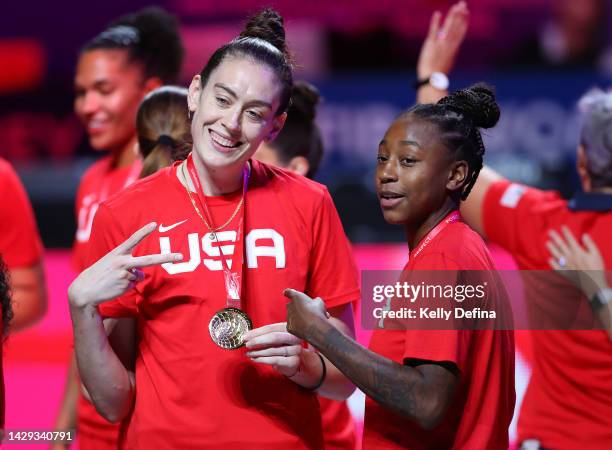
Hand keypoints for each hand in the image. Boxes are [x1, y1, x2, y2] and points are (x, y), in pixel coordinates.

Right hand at [68, 222, 182, 307]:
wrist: (83, 291)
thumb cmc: (99, 275)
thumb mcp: (111, 264)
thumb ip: (128, 264)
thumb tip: (141, 273)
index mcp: (117, 253)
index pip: (133, 239)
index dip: (144, 231)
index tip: (155, 224)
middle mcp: (123, 262)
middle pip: (149, 260)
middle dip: (166, 258)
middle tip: (180, 256)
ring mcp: (125, 274)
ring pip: (139, 276)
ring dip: (130, 278)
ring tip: (115, 280)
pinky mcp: (126, 285)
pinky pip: (133, 284)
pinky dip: (127, 286)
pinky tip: (115, 286)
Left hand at [243, 322, 302, 376]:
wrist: (294, 364)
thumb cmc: (282, 348)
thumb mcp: (275, 339)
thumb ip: (264, 336)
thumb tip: (246, 336)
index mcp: (290, 328)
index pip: (271, 328)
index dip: (257, 332)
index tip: (245, 336)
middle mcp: (295, 338)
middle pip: (274, 337)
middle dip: (258, 340)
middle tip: (246, 344)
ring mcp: (295, 350)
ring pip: (272, 350)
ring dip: (257, 352)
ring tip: (248, 353)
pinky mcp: (293, 361)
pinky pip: (274, 360)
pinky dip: (262, 360)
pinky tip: (254, 359)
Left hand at [283, 288, 329, 340]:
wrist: (315, 327)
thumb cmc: (317, 312)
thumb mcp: (319, 302)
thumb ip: (314, 300)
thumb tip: (315, 302)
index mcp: (296, 297)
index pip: (288, 292)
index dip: (288, 293)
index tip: (286, 293)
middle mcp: (290, 305)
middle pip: (291, 305)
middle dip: (296, 308)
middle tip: (306, 311)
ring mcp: (288, 317)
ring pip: (292, 316)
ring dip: (298, 317)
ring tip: (309, 321)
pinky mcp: (289, 327)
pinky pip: (293, 325)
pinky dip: (297, 327)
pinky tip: (306, 328)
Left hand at [417, 1, 468, 78]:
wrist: (431, 79)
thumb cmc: (439, 73)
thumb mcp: (449, 61)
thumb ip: (451, 52)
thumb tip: (454, 47)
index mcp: (454, 48)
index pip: (461, 32)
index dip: (464, 21)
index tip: (467, 12)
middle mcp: (449, 45)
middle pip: (456, 27)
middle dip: (460, 15)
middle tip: (463, 3)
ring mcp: (440, 44)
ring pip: (448, 27)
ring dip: (452, 16)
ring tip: (456, 6)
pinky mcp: (430, 45)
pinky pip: (434, 31)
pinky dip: (436, 22)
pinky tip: (437, 13)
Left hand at [546, 226, 606, 297]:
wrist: (593, 283)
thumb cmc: (597, 268)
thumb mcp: (596, 254)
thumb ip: (590, 244)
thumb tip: (584, 235)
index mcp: (578, 252)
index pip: (570, 239)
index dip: (566, 232)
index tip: (562, 226)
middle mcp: (570, 257)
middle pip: (561, 245)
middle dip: (555, 237)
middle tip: (549, 231)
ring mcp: (566, 265)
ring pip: (556, 254)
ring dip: (551, 248)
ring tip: (547, 243)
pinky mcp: (565, 272)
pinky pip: (557, 267)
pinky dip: (552, 263)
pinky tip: (549, 259)